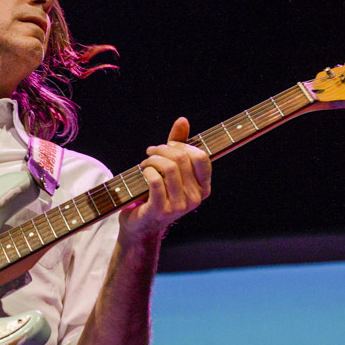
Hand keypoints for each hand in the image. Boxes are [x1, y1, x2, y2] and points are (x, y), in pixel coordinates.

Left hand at [119, 117, 210, 240]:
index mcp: (203, 187)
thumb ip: (178, 144)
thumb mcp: (170, 168)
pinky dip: (147, 170)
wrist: (141, 224)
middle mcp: (195, 198)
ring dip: (153, 159)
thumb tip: (183, 120)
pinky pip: (156, 180)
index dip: (183, 145)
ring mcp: (180, 206)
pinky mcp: (162, 210)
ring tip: (145, 162)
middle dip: (163, 149)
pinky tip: (143, 171)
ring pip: (169, 168)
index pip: (201, 157)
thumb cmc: (157, 193)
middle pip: (182, 159)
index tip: (169, 145)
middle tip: (151, 151)